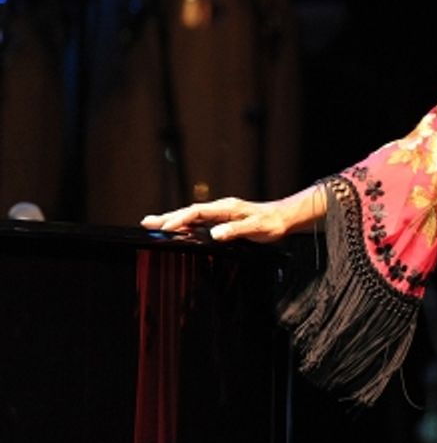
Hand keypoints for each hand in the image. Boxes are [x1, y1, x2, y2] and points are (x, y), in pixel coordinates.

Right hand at [141, 187, 324, 242]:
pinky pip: (200, 221)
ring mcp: (222, 213)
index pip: (196, 213)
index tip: (165, 228)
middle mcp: (221, 208)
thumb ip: (236, 230)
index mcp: (226, 208)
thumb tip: (215, 234)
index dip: (180, 220)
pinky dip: (186, 224)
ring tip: (153, 225)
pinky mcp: (224, 219)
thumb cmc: (272, 223)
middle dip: (167, 217)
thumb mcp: (256, 228)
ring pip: (192, 216)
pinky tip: (178, 230)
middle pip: (189, 212)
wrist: (285, 218)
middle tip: (146, 223)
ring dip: (173, 220)